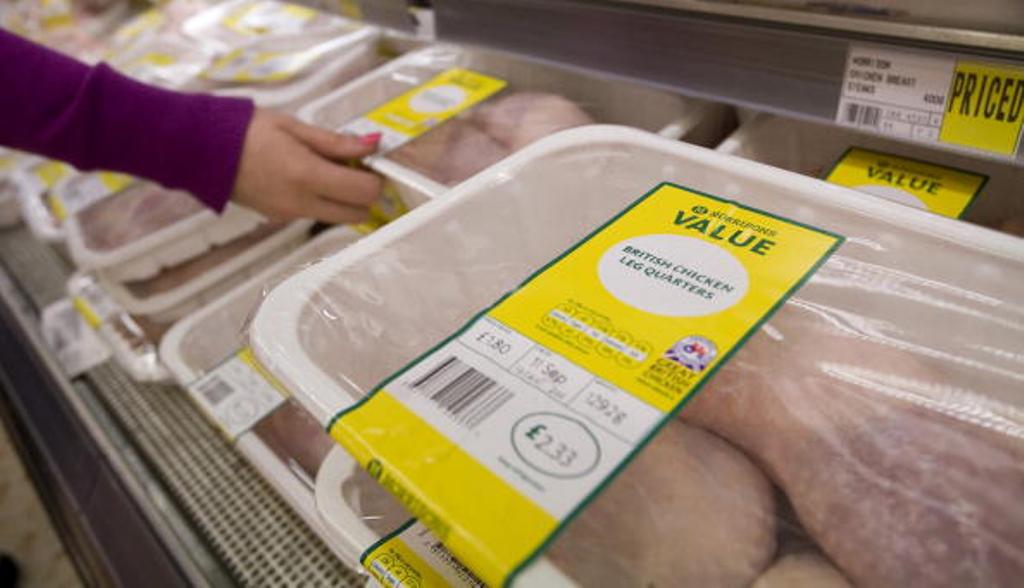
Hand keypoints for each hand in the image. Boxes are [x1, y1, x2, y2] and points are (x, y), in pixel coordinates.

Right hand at [232, 108, 382, 222]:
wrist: (200, 148)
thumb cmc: (247, 130)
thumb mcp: (294, 127)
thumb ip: (335, 142)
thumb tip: (372, 145)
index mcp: (308, 177)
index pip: (364, 193)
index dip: (375, 179)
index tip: (370, 163)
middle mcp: (302, 204)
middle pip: (356, 215)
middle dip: (364, 195)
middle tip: (356, 169)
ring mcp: (289, 215)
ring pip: (335, 216)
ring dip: (343, 199)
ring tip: (328, 168)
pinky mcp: (277, 218)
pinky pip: (312, 213)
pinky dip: (321, 200)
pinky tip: (306, 176)